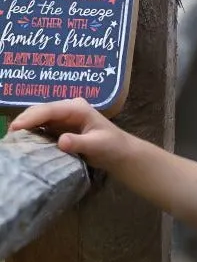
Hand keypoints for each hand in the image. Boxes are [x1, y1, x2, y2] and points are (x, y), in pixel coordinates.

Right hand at [7, 97, 128, 172]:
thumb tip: (61, 141)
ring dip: (25, 126)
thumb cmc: (113, 147)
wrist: (121, 153)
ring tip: (12, 138)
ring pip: (39, 118)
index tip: (17, 127)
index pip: (50, 109)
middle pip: (40, 111)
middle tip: (9, 135)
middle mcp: (68, 109)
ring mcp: (63, 117)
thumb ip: (80, 143)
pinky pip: (42, 127)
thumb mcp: (98, 145)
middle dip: (24, 121)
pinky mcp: (60, 127)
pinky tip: (22, 141)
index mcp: (77, 108)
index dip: (31, 117)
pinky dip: (32, 133)